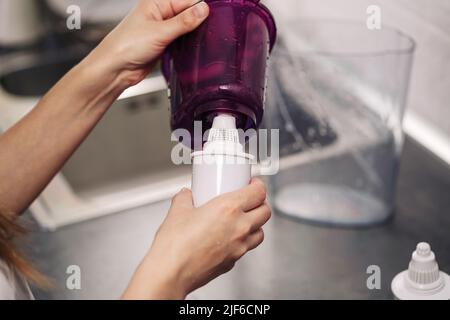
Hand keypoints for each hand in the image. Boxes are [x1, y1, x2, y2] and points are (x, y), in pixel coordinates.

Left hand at [82, 0, 209, 87]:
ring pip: (186, 28)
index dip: (202, 8)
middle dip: (199, 21)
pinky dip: (189, 44)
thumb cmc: (126, 46)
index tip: (216, 17)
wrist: (116, 69)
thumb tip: (204, 9)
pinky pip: (182, 40)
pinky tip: (194, 48)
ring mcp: (162, 29)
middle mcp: (160, 14)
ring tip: (204, 41)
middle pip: (188, 13)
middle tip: (213, 31)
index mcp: (156, 2)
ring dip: (194, 34)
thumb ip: (184, 21)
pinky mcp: (164, 44)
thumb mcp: (160, 32)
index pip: (187, 0)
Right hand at [122, 178, 270, 298]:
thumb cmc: (175, 245)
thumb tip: (186, 195)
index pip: (258, 192)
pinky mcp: (233, 262)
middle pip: (265, 212)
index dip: (258, 185)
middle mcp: (239, 227)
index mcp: (229, 209)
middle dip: (260, 203)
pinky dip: (243, 241)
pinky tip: (229, 238)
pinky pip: (246, 248)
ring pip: (260, 232)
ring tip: (243, 219)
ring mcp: (239, 247)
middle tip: (249, 199)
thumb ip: (184, 199)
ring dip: (256, 224)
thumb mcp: (178, 211)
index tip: (253, 183)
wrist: (171, 272)